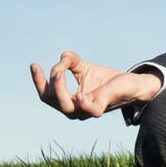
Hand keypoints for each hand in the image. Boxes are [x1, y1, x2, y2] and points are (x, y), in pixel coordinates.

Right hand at [30, 51, 160, 119]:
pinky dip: (82, 103)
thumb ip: (73, 62)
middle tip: (57, 67)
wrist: (131, 84)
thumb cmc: (107, 80)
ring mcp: (87, 110)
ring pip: (65, 106)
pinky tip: (78, 94)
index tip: (34, 64)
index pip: (46, 94)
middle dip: (49, 83)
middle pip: (51, 100)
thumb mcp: (85, 68)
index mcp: (68, 101)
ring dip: (59, 89)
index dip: (38, 81)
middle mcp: (75, 109)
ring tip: (60, 72)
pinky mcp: (102, 107)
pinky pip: (89, 110)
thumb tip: (63, 55)